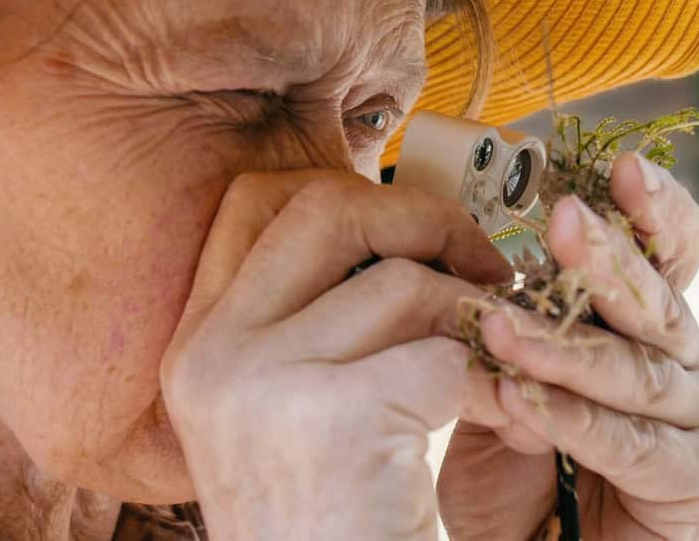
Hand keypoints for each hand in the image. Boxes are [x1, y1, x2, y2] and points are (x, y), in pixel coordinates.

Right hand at [159, 171, 514, 539]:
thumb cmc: (332, 529)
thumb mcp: (295, 413)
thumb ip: (325, 321)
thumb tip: (410, 231)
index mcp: (196, 344)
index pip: (252, 202)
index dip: (343, 191)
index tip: (410, 228)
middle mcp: (209, 353)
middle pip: (324, 208)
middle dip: (423, 220)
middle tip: (482, 265)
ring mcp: (259, 380)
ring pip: (402, 283)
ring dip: (472, 318)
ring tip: (496, 366)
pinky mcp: (330, 416)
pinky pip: (443, 354)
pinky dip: (490, 383)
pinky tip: (502, 423)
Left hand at [437, 153, 698, 539]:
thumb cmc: (518, 466)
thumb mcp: (499, 390)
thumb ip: (506, 346)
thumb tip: (493, 308)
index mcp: (643, 320)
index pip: (665, 250)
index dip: (651, 208)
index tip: (623, 167)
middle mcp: (682, 357)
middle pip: (654, 298)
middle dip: (606, 259)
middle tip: (566, 222)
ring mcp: (698, 416)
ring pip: (634, 369)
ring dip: (564, 349)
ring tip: (500, 332)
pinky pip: (634, 442)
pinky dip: (577, 422)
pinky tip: (527, 405)